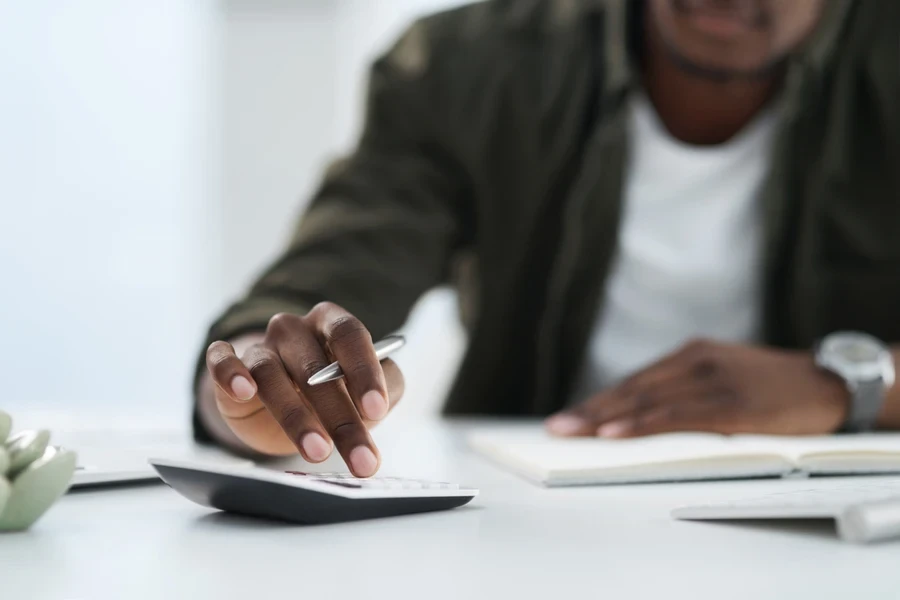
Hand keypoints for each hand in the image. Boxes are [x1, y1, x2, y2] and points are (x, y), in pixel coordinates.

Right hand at [203, 303, 403, 475]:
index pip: (349, 335)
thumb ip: (387, 388)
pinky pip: (222, 360)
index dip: (364, 371)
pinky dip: (230, 372)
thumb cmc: (333, 396)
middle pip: (315, 366)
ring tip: (318, 451)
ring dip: (295, 416)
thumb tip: (384, 399)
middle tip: (359, 457)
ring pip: (271, 373)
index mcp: (332, 324)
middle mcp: (294, 330)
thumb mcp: (367, 393)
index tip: (376, 410)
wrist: (280, 412)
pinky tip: (244, 391)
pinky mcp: (228, 366)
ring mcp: (259, 346)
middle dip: (340, 417)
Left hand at [545, 339, 849, 437]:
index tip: (569, 416)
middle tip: (556, 427)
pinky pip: (675, 415)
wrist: (830, 383)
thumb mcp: (727, 378)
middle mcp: (695, 361)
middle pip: (632, 389)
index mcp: (691, 354)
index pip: (635, 381)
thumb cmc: (775, 386)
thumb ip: (688, 392)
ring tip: (573, 433)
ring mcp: (711, 380)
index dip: (599, 401)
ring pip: (647, 401)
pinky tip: (616, 434)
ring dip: (605, 419)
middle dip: (590, 410)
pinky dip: (641, 424)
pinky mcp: (729, 403)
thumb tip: (645, 419)